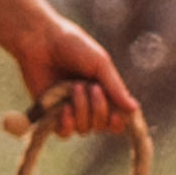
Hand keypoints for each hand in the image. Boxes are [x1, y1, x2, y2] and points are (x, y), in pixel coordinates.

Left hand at [9, 14, 144, 141]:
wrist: (41, 41)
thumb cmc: (73, 46)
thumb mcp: (99, 63)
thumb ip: (115, 87)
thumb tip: (135, 109)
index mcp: (104, 92)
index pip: (117, 118)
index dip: (118, 121)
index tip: (117, 115)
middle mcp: (88, 104)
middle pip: (102, 125)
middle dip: (99, 109)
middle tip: (90, 87)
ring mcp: (69, 110)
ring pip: (84, 129)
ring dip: (82, 111)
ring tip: (73, 88)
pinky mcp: (50, 114)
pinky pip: (64, 133)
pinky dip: (67, 124)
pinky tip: (64, 109)